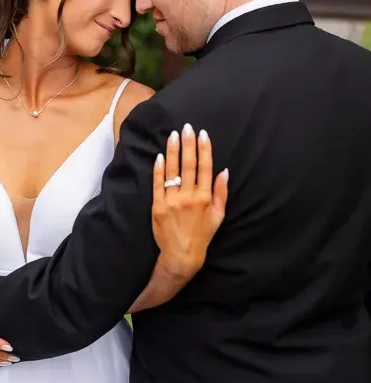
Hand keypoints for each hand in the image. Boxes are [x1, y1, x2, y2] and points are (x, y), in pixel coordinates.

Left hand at [152, 124, 227, 280]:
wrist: (181, 255)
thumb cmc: (202, 235)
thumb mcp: (218, 216)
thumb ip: (221, 193)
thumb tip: (224, 171)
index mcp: (204, 198)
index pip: (205, 168)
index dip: (204, 149)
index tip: (203, 134)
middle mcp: (188, 197)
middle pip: (188, 165)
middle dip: (188, 144)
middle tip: (187, 127)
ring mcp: (172, 201)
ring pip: (172, 171)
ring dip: (173, 151)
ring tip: (173, 135)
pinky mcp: (158, 206)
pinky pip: (158, 184)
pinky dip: (159, 169)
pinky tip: (161, 156)